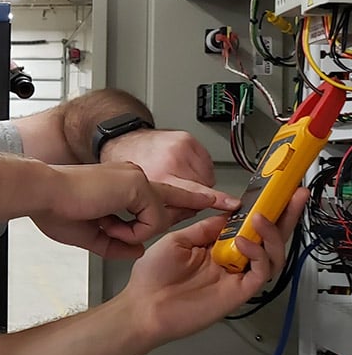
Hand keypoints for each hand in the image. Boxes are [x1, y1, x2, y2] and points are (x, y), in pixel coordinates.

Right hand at [31, 162, 218, 258]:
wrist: (43, 193)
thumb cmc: (56, 209)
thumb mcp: (90, 234)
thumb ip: (117, 242)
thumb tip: (138, 250)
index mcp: (122, 185)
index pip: (161, 195)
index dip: (185, 202)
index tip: (209, 203)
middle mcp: (134, 178)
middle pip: (174, 196)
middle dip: (205, 200)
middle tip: (231, 203)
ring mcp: (137, 179)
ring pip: (158, 216)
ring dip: (132, 231)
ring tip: (101, 224)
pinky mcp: (137, 186)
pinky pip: (150, 220)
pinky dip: (130, 230)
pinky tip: (106, 224)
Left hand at [100, 129, 238, 222]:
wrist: (122, 141)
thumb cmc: (128, 168)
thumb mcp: (139, 196)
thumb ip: (164, 210)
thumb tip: (187, 215)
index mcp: (158, 176)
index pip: (192, 191)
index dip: (215, 199)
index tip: (231, 203)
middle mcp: (171, 160)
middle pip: (201, 188)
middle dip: (192, 196)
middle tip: (175, 192)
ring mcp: (181, 147)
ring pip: (205, 176)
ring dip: (195, 181)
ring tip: (175, 176)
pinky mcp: (187, 140)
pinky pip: (205, 163)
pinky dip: (196, 169)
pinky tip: (180, 168)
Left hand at [121, 187, 306, 344]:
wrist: (144, 307)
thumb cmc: (152, 277)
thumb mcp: (177, 241)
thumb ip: (205, 229)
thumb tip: (229, 214)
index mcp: (215, 247)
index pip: (246, 226)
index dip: (259, 209)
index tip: (270, 192)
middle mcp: (230, 260)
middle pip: (267, 238)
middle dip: (284, 216)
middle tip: (295, 197)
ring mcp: (237, 276)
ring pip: (271, 254)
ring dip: (271, 233)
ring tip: (261, 217)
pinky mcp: (240, 291)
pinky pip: (261, 272)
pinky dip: (258, 254)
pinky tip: (244, 242)